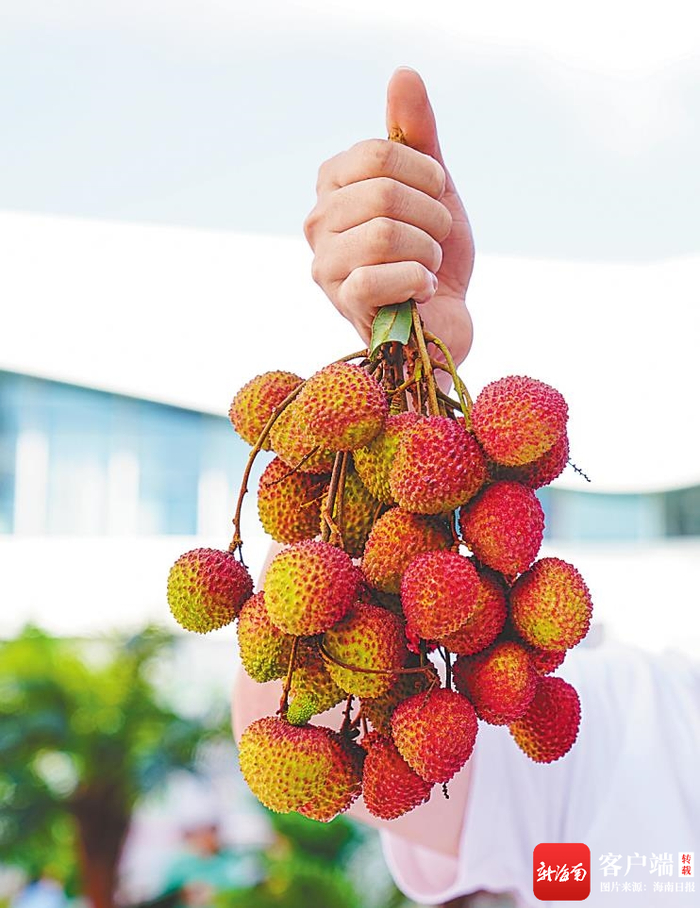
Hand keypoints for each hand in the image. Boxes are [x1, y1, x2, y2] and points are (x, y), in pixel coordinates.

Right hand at [304, 67, 474, 365]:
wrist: (445, 317)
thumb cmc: (433, 252)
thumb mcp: (433, 187)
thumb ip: (417, 135)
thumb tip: (403, 73)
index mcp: (334, 185)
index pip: (376, 152)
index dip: (425, 172)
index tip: (438, 196)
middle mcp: (318, 221)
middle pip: (383, 192)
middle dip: (431, 217)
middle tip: (436, 239)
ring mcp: (324, 265)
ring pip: (383, 234)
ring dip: (427, 251)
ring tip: (428, 265)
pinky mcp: (341, 303)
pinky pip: (378, 276)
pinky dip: (417, 280)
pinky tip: (422, 289)